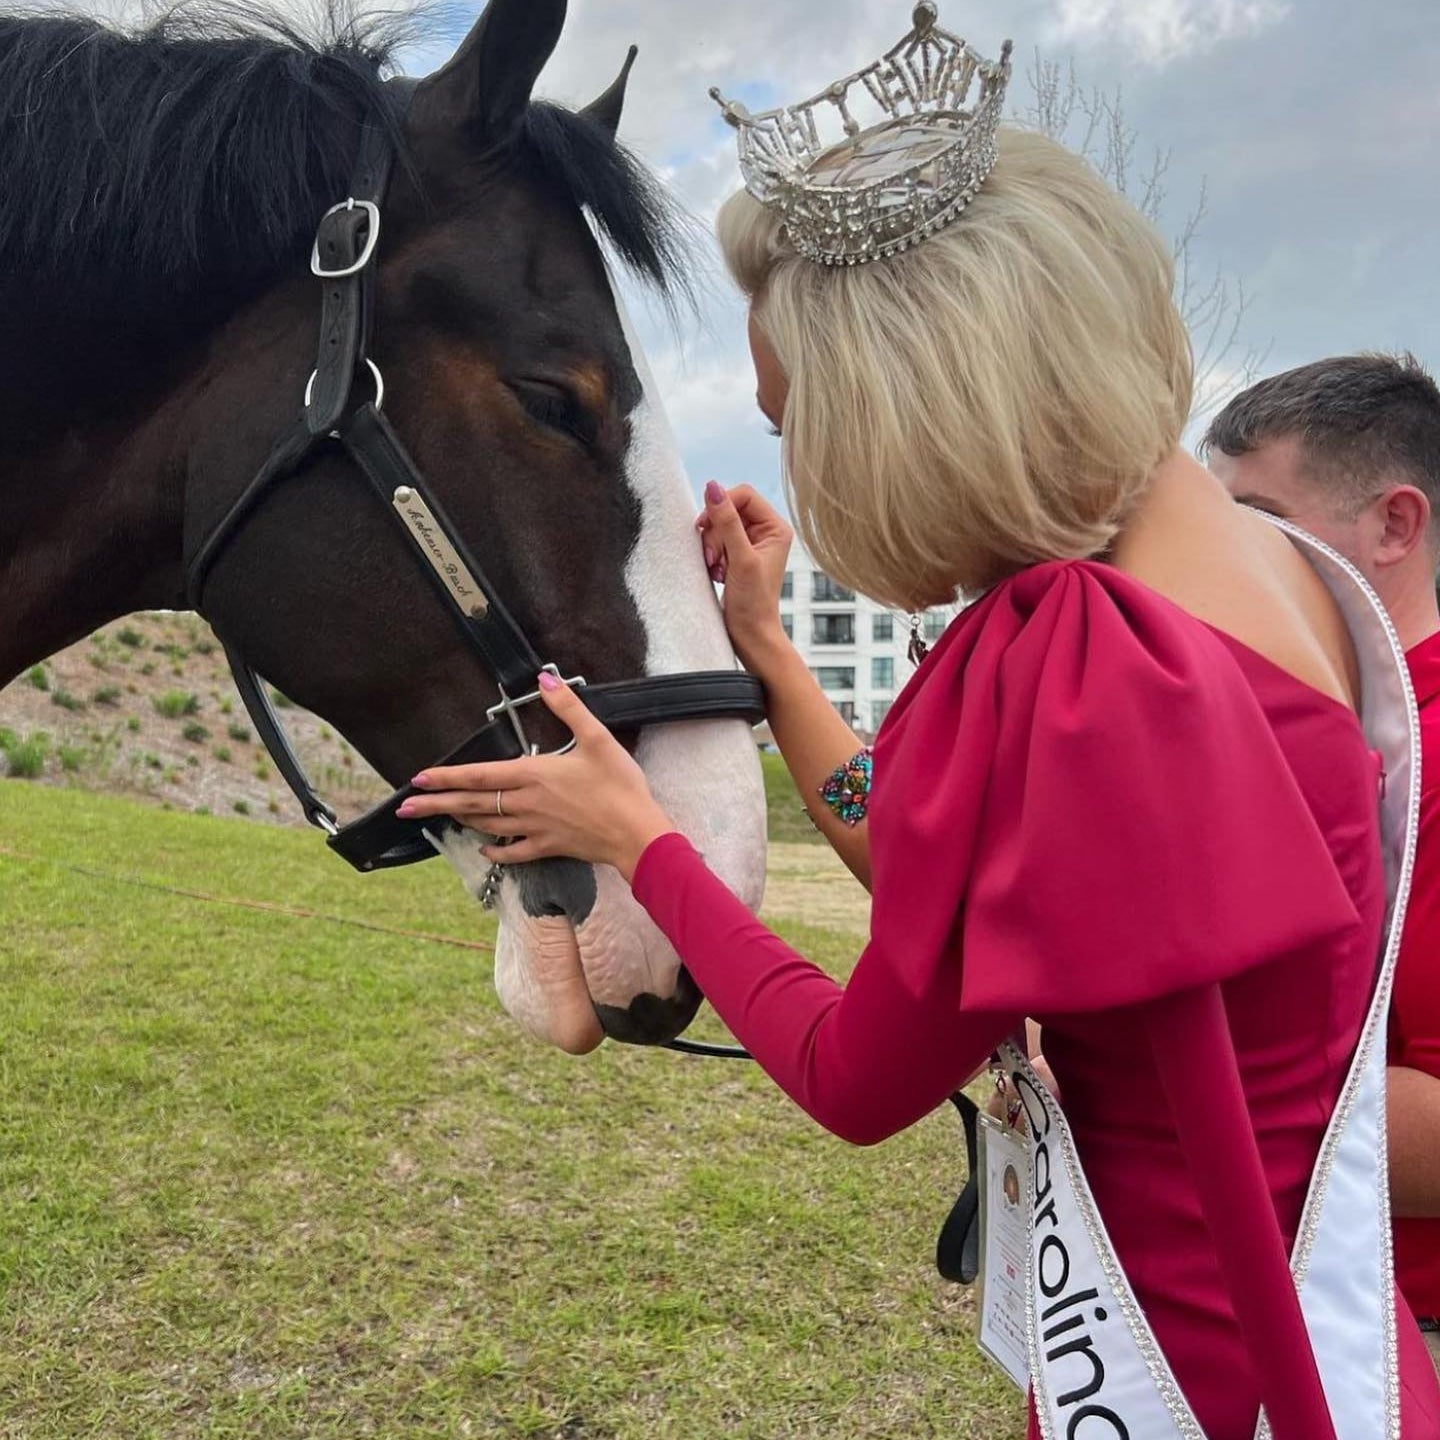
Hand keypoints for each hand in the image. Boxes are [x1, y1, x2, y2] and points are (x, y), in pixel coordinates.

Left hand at [395, 675, 676, 880]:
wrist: (637, 833)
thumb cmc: (620, 786)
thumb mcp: (597, 738)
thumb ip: (568, 708)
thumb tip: (545, 679)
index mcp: (532, 776)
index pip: (478, 775)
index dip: (446, 777)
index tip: (418, 779)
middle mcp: (526, 804)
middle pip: (472, 804)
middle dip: (437, 805)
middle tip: (406, 809)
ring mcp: (535, 829)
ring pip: (488, 826)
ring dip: (461, 821)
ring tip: (440, 818)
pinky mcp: (550, 847)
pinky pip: (514, 852)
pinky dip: (496, 852)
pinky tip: (486, 850)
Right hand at [695, 481, 793, 671]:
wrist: (749, 634)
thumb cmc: (753, 602)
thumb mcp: (740, 559)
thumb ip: (727, 522)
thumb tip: (712, 487)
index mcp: (776, 527)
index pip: (744, 495)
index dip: (722, 506)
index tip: (707, 527)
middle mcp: (765, 532)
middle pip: (728, 509)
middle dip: (715, 531)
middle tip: (714, 556)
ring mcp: (750, 543)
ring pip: (718, 525)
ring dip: (711, 545)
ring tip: (717, 568)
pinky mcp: (736, 555)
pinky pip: (714, 540)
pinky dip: (711, 554)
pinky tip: (717, 572)